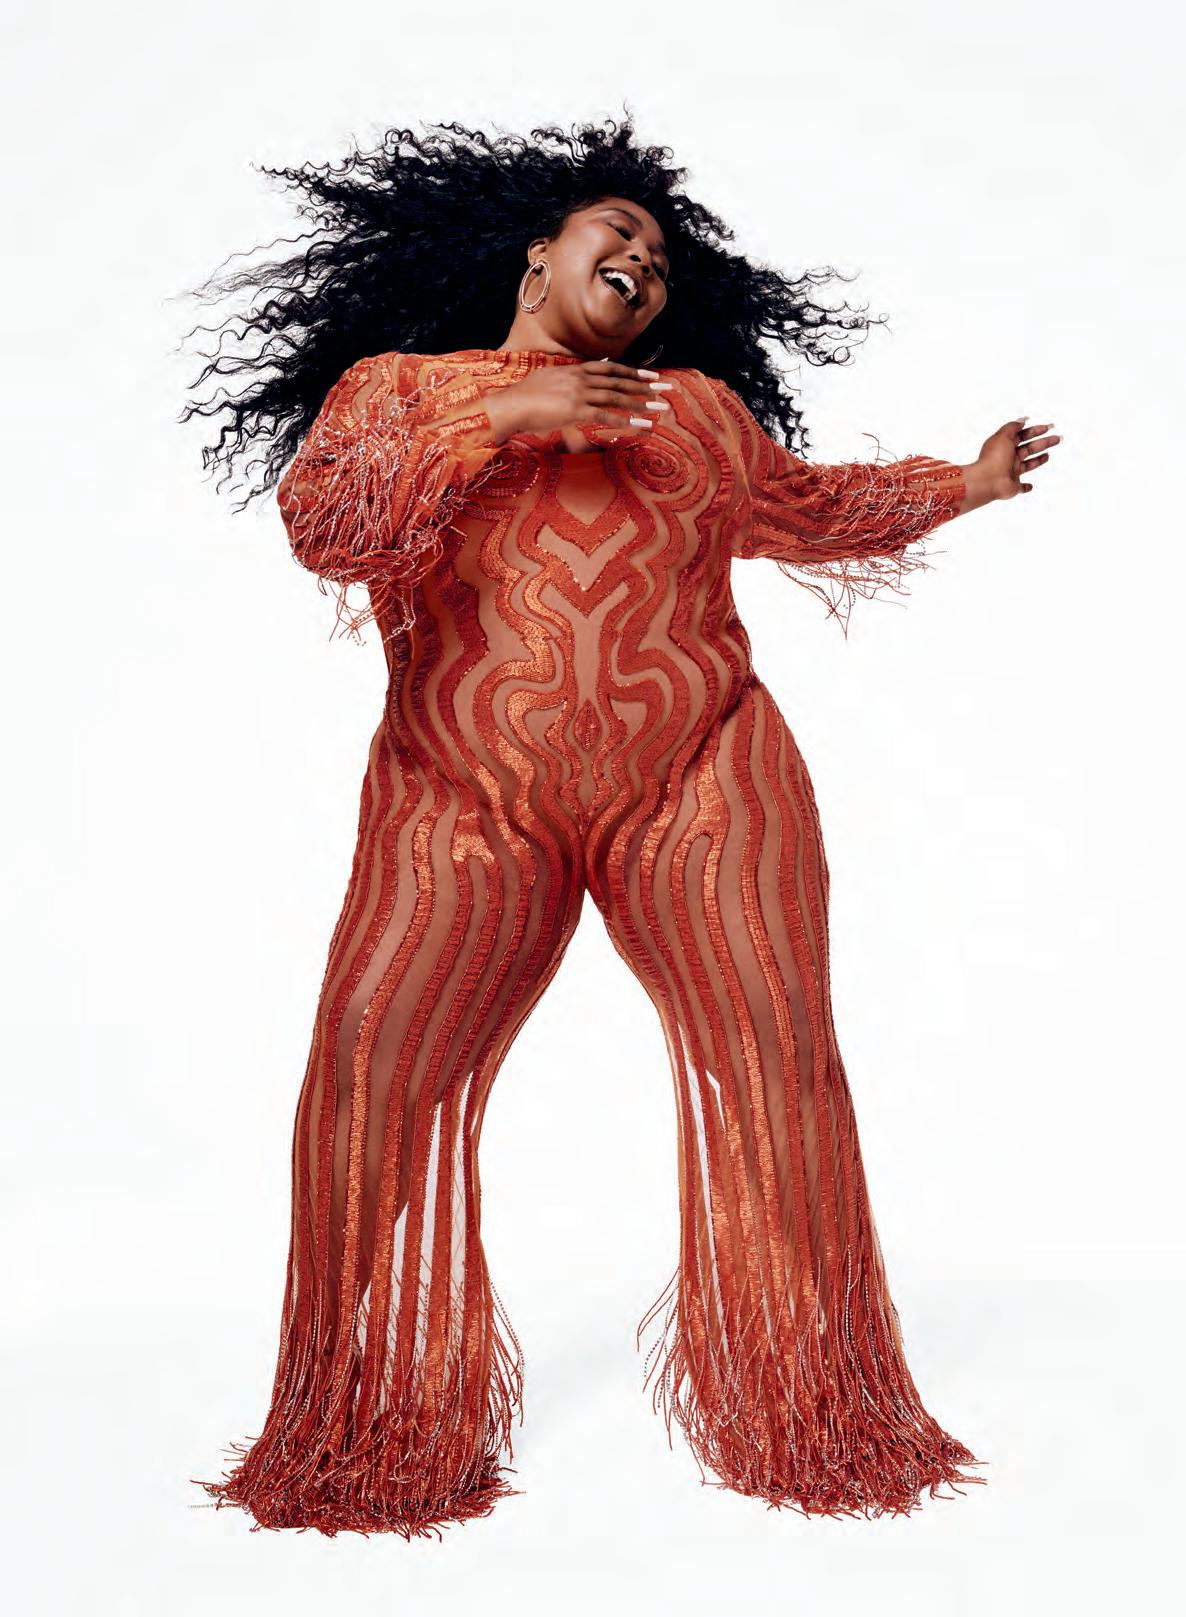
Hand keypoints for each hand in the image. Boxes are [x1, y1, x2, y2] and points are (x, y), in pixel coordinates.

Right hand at [482, 359, 672, 445]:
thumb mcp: (548, 381)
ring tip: (660, 409)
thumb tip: (575, 382)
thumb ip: (565, 380)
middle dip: (646, 385)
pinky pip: (606, 416)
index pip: (611, 368)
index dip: (633, 372)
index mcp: (575, 370)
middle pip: (619, 381)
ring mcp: (578, 393)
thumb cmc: (524, 398)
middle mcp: (580, 378)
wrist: (509, 405)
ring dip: (641, 403)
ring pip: (616, 397)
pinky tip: (641, 426)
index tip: (651, 375)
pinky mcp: (574, 410)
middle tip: (667, 389)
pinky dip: (626, 421)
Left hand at [977, 416, 1061, 499]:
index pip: (1023, 435)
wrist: (987, 481)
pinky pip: (1021, 487)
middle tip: (1057, 438)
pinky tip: (1030, 486)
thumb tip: (1022, 420)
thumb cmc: (994, 458)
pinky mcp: (1013, 486)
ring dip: (1038, 460)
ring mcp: (1011, 472)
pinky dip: (1026, 487)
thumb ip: (1013, 427)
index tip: (1048, 427)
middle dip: (1044, 443)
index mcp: (1006, 445)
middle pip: (1029, 448)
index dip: (1036, 431)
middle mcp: (1009, 458)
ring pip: (1028, 465)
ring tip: (1048, 455)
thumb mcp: (1003, 436)